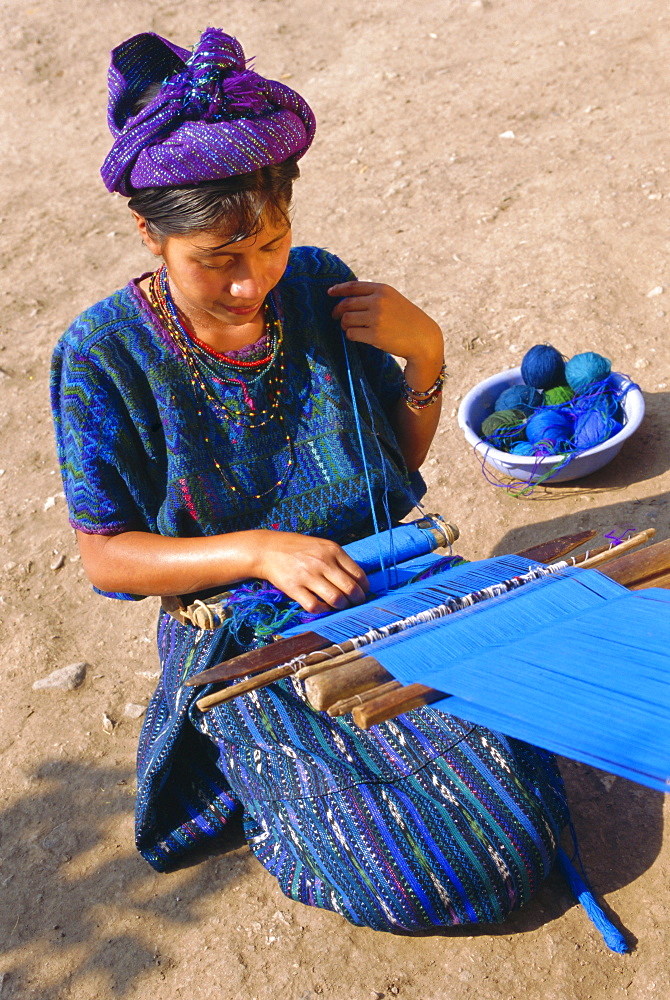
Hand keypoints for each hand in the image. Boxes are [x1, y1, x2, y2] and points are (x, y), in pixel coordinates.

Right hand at [254, 531, 368, 613]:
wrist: (268, 549)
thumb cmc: (299, 549)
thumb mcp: (323, 546)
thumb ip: (340, 561)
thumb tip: (359, 581)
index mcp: (333, 550)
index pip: (359, 575)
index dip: (364, 588)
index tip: (362, 592)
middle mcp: (322, 562)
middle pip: (350, 589)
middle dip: (357, 600)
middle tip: (354, 603)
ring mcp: (308, 576)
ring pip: (336, 599)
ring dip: (341, 606)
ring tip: (339, 605)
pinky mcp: (294, 588)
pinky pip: (315, 606)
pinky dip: (322, 610)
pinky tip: (322, 606)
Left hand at [328, 280, 442, 382]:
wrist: (423, 338)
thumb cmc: (408, 320)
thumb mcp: (394, 300)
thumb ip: (375, 296)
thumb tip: (348, 298)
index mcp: (383, 290)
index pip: (354, 286)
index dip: (338, 289)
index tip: (330, 292)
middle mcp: (378, 301)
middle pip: (346, 304)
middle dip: (338, 310)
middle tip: (335, 316)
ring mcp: (376, 318)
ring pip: (346, 319)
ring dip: (345, 325)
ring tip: (350, 328)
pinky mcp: (374, 335)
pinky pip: (351, 333)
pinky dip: (351, 335)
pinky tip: (357, 336)